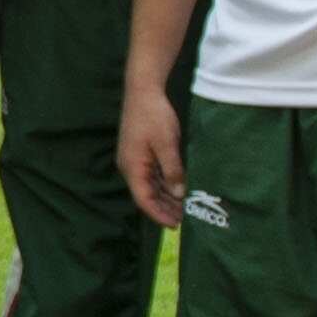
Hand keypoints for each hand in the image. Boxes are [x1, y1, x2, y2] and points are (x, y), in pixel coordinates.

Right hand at [119, 91, 184, 229]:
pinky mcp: (142, 154)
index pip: (143, 199)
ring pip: (151, 186)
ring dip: (166, 198)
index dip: (158, 214)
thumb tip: (179, 193)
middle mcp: (131, 167)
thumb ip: (173, 170)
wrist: (143, 91)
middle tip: (185, 221)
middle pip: (146, 195)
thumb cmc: (153, 116)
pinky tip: (178, 191)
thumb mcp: (167, 144)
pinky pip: (153, 176)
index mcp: (132, 167)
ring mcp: (136, 161)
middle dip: (164, 209)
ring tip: (185, 209)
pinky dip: (165, 185)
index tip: (174, 225)